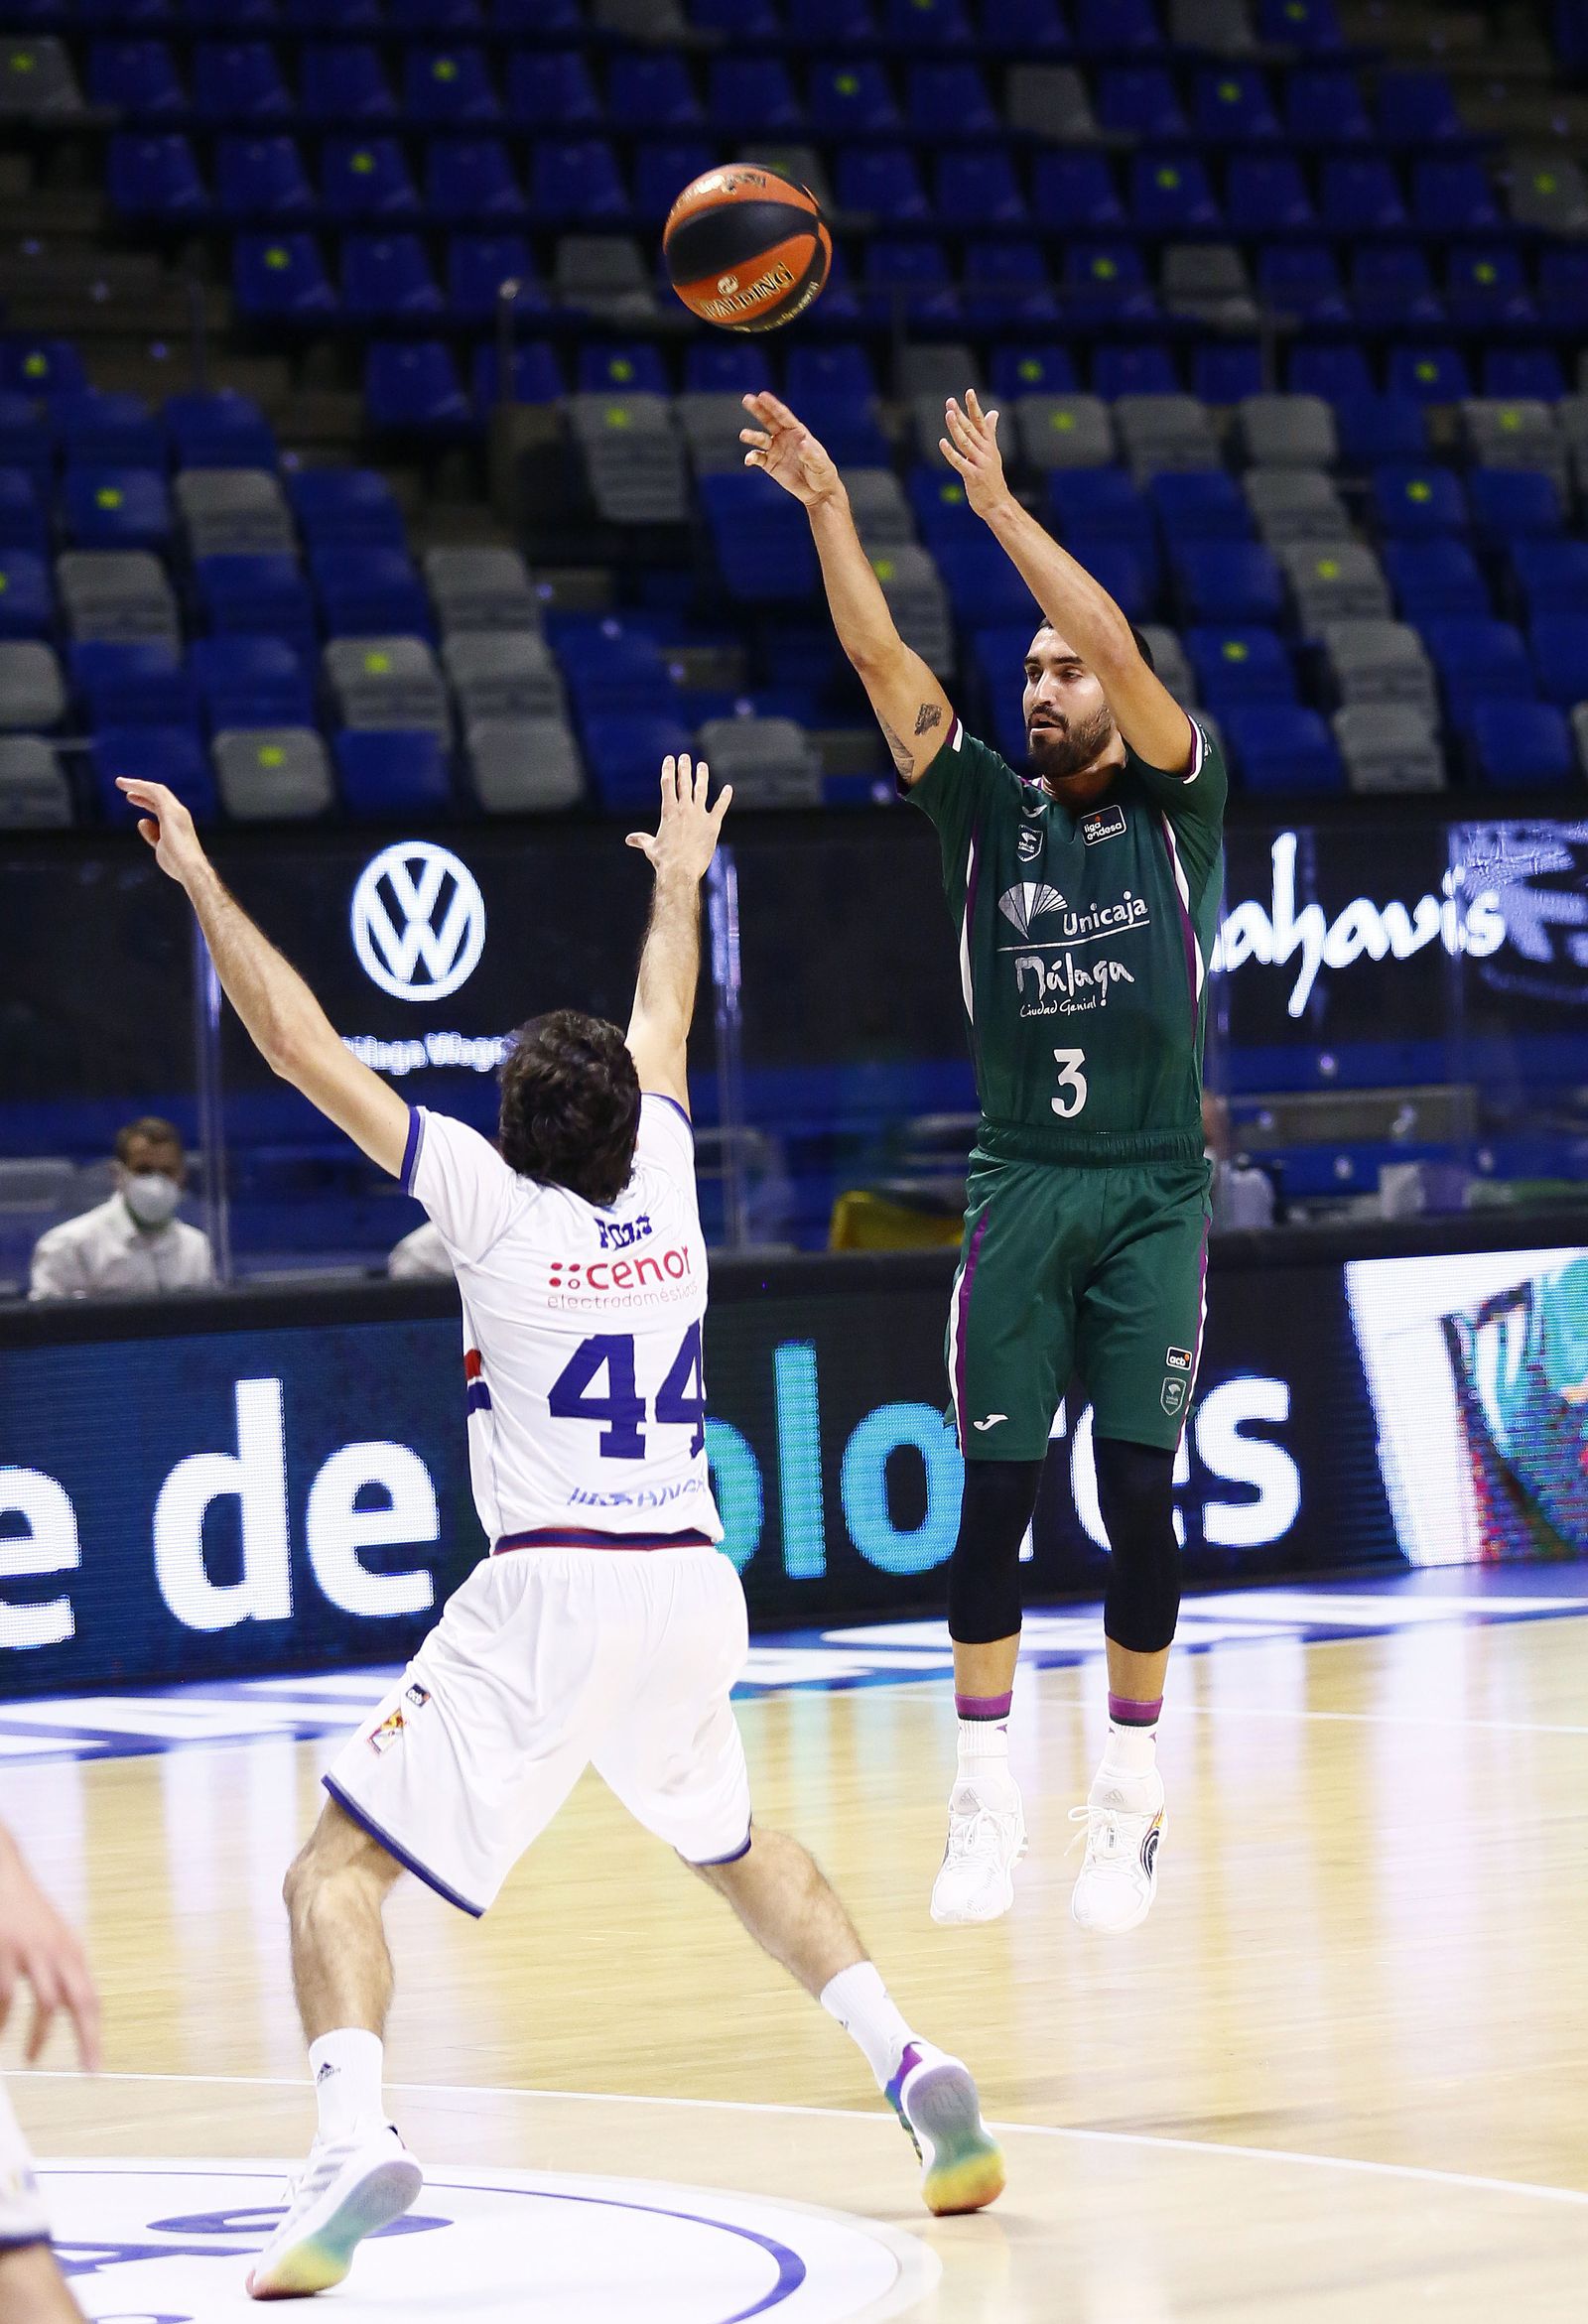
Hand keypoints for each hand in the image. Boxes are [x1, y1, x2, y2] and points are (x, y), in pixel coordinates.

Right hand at [0, 1831, 101, 2069]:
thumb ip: (63, 1970)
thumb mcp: (53, 1939)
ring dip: (38, 2036)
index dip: (94, 2035)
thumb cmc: (26, 1913)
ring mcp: (32, 1950)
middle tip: (84, 2068)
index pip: (91, 1998)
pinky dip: (3, 2020)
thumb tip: (76, 2008)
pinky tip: (1, 2033)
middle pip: (81, 2001)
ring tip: (32, 2057)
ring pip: (46, 2003)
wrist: (3, 1874)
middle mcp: (59, 1951)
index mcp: (72, 1951)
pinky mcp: (4, 1950)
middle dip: (87, 2038)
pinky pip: (6, 1996)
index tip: (94, 2068)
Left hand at [116, 778, 207, 885]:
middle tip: (123, 786)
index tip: (131, 797)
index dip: (145, 800)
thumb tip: (142, 821)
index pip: (160, 805)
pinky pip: (154, 792)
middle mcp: (179, 813)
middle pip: (158, 795)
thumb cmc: (177, 863)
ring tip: (120, 782)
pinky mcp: (171, 811)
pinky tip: (127, 786)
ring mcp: (176, 811)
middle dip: (140, 789)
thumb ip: (152, 834)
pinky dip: (140, 786)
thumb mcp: (160, 846)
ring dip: (138, 784)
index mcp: (177, 822)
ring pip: (156, 790)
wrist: (189, 869)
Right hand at [625, 755, 731, 883]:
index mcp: (668, 811)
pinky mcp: (712, 824)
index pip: (667, 784)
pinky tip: (728, 789)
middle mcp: (684, 809)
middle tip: (684, 758)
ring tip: (702, 766)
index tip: (669, 759)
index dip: (668, 770)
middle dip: (684, 768)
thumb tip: (629, 839)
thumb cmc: (664, 860)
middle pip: (684, 783)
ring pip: (701, 790)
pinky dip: (725, 797)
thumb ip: (642, 840)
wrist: (680, 870)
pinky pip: (720, 807)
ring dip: (701, 776)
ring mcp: (699, 815)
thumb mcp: (651, 847)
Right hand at [739, 391, 842, 508]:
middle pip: (769, 421)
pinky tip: (749, 460)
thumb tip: (802, 444)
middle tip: (747, 399)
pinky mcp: (770, 465)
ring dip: (752, 436)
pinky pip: (758, 458)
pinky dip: (752, 457)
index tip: (762, 395)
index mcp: (797, 432)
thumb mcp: (820, 464)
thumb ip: (810, 454)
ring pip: (761, 439)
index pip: (783, 416)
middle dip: (758, 410)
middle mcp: (784, 438)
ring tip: (743, 435)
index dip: (773, 405)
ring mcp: (776, 450)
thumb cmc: (823, 473)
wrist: (818, 492)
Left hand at [939, 390, 1013, 521]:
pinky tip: (942, 443)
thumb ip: (990, 432)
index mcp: (989, 445)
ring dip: (956, 428)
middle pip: (971, 429)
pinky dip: (950, 453)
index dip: (974, 407)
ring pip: (965, 442)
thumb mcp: (992, 452)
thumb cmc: (992, 478)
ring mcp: (980, 463)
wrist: (998, 503)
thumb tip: (993, 413)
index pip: (981, 422)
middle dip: (960, 414)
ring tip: (948, 415)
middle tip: (950, 402)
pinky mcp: (973, 476)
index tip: (969, 392)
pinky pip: (960, 462)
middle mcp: (985, 452)